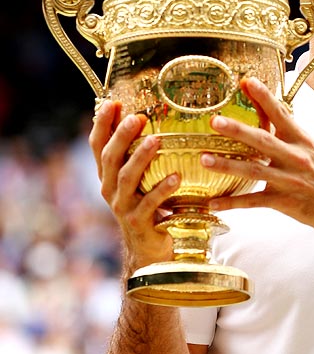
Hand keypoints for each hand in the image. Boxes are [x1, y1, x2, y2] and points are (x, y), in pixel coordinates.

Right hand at [89, 100, 176, 271]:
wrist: (148, 251)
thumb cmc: (148, 208)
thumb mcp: (139, 181)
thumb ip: (137, 156)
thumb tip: (146, 118)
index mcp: (108, 176)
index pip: (98, 145)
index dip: (102, 124)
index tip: (112, 103)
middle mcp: (110, 189)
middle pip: (111, 158)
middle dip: (121, 136)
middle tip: (136, 117)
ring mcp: (123, 207)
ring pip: (127, 178)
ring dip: (141, 158)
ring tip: (156, 140)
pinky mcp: (139, 222)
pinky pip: (150, 203)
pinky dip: (162, 189)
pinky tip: (176, 177)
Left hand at [202, 77, 313, 249]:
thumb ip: (296, 141)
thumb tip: (277, 125)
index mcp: (305, 142)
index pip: (282, 114)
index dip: (264, 98)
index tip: (247, 82)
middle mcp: (297, 158)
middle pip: (263, 140)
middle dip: (237, 130)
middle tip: (215, 121)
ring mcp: (290, 181)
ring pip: (253, 171)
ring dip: (227, 165)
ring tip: (205, 159)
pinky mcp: (286, 202)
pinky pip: (254, 202)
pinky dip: (233, 203)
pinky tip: (215, 203)